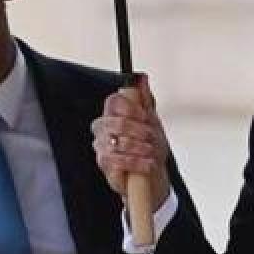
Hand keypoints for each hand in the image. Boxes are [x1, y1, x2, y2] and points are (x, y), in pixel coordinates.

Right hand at [91, 75, 170, 209]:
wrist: (152, 174)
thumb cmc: (149, 147)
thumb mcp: (152, 121)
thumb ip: (145, 99)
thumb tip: (142, 78)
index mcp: (113, 113)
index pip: (113, 101)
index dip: (130, 108)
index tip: (145, 116)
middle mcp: (103, 128)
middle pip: (116, 122)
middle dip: (139, 130)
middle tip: (151, 136)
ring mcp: (101, 145)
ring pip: (118, 142)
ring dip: (140, 148)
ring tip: (151, 152)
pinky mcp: (104, 163)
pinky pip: (117, 160)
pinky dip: (136, 162)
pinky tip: (146, 163)